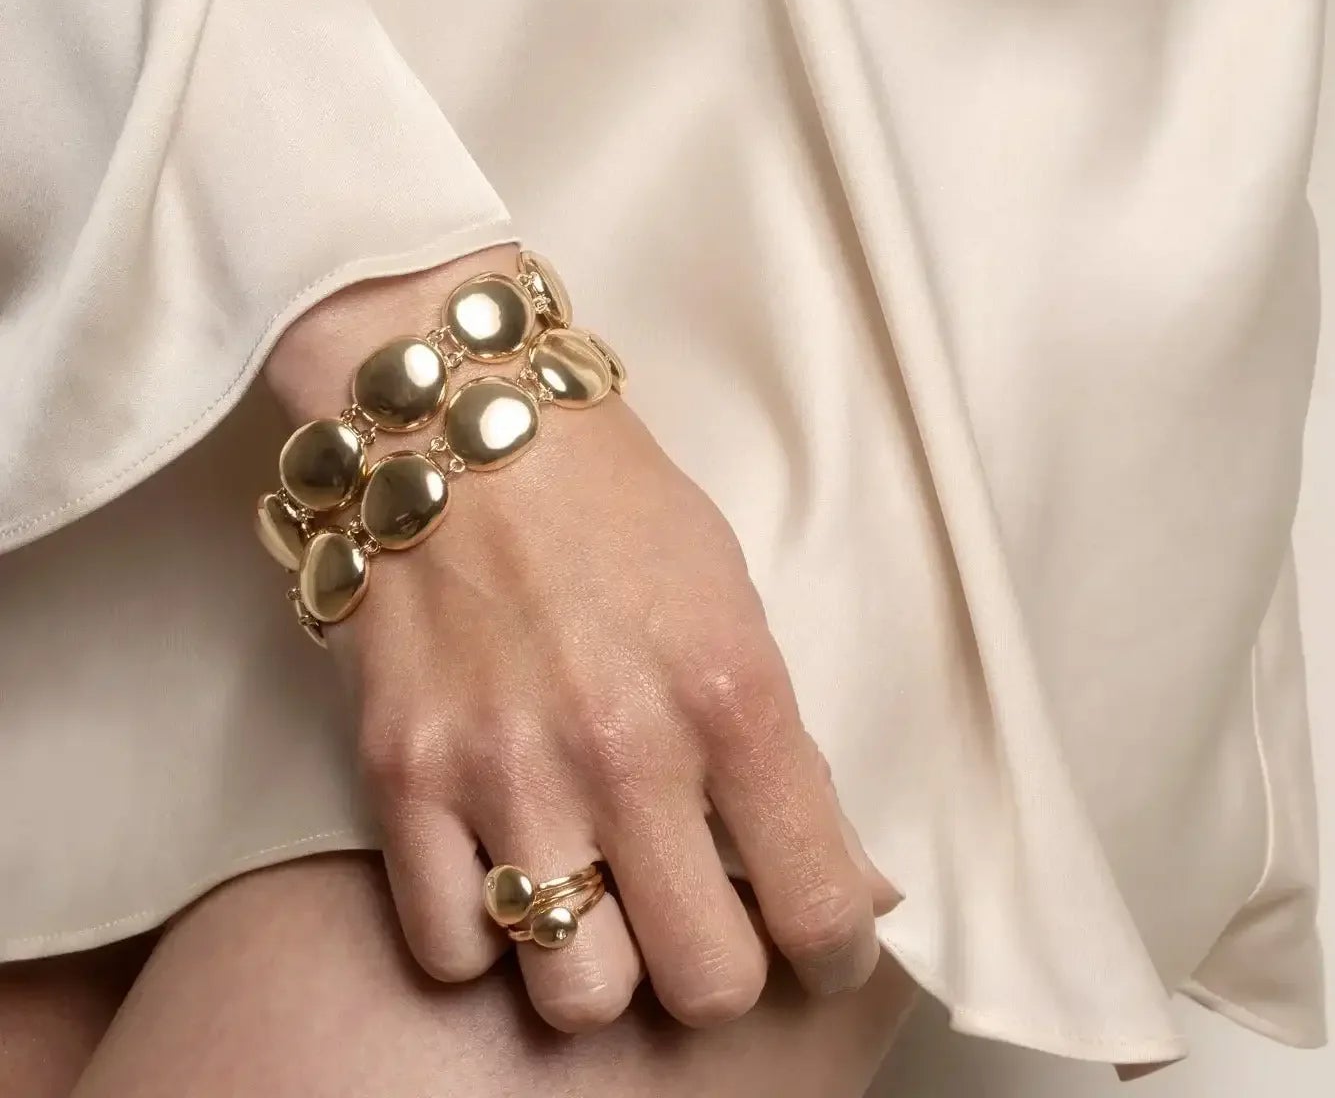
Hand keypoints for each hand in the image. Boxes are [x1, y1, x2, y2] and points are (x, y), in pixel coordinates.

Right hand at [264, 247, 898, 1033]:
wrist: (455, 419)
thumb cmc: (611, 503)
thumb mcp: (733, 599)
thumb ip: (783, 749)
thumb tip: (849, 886)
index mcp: (732, 694)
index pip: (822, 906)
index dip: (836, 953)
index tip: (820, 946)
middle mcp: (626, 749)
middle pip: (705, 984)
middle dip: (718, 970)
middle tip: (700, 920)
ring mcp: (507, 772)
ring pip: (577, 996)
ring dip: (596, 965)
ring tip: (595, 902)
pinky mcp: (405, 778)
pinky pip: (450, 950)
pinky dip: (479, 935)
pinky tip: (499, 872)